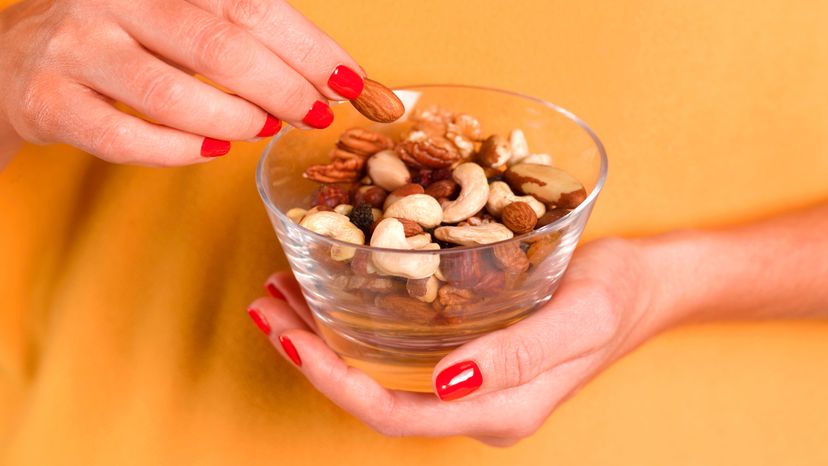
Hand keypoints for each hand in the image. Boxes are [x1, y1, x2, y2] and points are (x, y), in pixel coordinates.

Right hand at [0, 0, 363, 164]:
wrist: (17, 61)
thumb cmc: (121, 38)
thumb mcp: (176, 15)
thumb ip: (241, 32)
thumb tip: (327, 76)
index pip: (249, 4)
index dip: (307, 46)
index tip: (348, 80)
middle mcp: (114, 1)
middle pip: (218, 45)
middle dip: (282, 87)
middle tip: (315, 112)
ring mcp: (76, 50)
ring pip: (170, 94)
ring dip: (234, 118)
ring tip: (265, 128)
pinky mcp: (51, 103)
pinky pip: (125, 138)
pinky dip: (178, 151)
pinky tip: (212, 149)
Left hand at [246, 238, 671, 445]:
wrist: (646, 285)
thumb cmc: (617, 296)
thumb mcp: (577, 320)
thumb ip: (518, 357)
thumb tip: (445, 385)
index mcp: (497, 410)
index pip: (397, 415)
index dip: (337, 385)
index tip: (291, 340)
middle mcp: (474, 403)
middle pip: (375, 397)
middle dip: (313, 357)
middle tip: (265, 307)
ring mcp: (469, 380)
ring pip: (380, 373)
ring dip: (325, 336)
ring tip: (280, 293)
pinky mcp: (468, 350)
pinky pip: (400, 347)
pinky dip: (357, 319)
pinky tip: (332, 288)